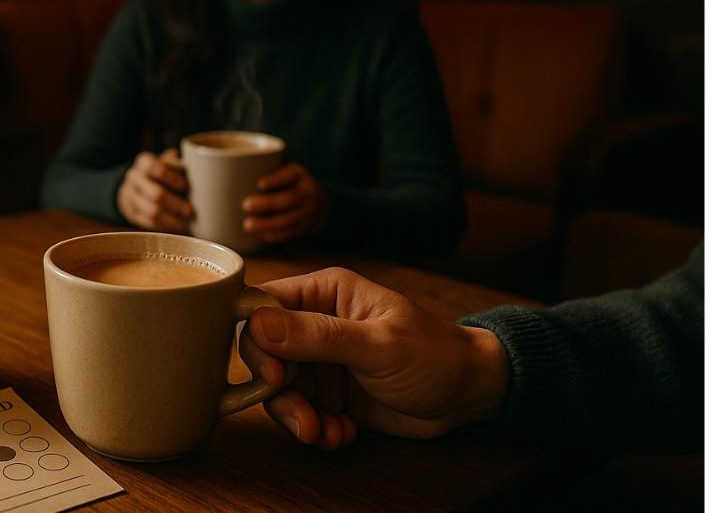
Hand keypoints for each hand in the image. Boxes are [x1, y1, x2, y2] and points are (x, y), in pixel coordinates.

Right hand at [116, 149, 192, 232]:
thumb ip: (181, 167)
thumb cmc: (163, 174)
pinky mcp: (132, 214)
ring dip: (172, 220)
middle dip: (176, 205)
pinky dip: (165, 227)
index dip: (173, 178)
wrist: (138, 186)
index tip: (187, 186)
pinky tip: (178, 228)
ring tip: (187, 224)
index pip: (156, 168)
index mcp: (144, 162)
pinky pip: (149, 223)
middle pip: (156, 194)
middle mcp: (134, 178)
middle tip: (192, 212)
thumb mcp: (169, 164)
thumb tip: (203, 172)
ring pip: (152, 212)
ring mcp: (130, 197)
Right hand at [236, 267, 509, 448]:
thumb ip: (318, 335)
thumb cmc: (433, 354)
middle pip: (264, 353)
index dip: (258, 341)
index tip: (275, 376)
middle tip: (304, 419)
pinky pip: (300, 411)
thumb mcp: (377, 345)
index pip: (262, 305)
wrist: (468, 394)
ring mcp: (321, 359)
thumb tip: (259, 324)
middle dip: (279, 391)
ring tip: (325, 433)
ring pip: (279, 388)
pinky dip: (315, 428)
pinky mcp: (329, 392)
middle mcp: (315, 322)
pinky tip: (343, 433)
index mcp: (324, 292)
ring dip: (297, 417)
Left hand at [241, 163, 327, 243]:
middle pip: (288, 199)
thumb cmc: (288, 184)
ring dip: (267, 223)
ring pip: (288, 219)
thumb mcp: (284, 171)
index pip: (289, 174)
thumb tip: (226, 174)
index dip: (276, 179)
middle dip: (267, 203)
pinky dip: (275, 235)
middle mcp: (307, 192)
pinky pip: (290, 233)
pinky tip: (261, 235)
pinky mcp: (305, 228)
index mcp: (299, 174)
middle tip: (245, 205)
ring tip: (248, 225)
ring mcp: (308, 211)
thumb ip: (264, 170)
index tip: (260, 183)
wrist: (319, 203)